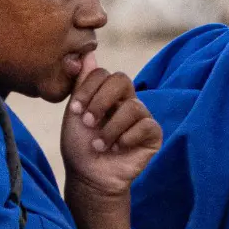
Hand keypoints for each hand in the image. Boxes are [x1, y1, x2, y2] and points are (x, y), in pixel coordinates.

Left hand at [61, 68, 160, 228]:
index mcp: (109, 94)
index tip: (75, 111)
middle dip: (101, 101)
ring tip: (99, 144)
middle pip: (122, 80)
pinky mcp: (153, 135)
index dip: (88, 89)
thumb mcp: (75, 111)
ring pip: (133, 107)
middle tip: (88, 122)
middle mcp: (128, 101)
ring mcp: (142, 118)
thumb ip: (81, 82)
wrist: (89, 176)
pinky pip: (146, 126)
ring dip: (110, 128)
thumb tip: (87, 52)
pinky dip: (127, 137)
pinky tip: (117, 149)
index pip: (104, 73)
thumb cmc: (80, 145)